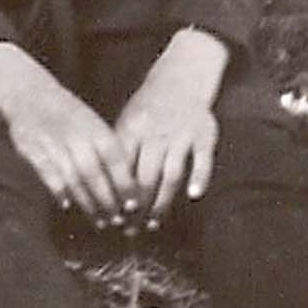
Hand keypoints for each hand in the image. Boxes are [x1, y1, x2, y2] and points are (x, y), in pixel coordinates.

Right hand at [0, 42, 137, 228]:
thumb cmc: (69, 116)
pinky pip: (46, 173)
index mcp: (95, 128)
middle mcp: (75, 135)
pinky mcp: (31, 148)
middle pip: (94, 174)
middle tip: (118, 222)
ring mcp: (52, 142)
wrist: (29, 93)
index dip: (125, 184)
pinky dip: (58, 190)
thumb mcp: (94, 125)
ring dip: (87, 203)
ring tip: (98, 221)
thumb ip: (110, 152)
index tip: (134, 206)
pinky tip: (67, 205)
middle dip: (107, 201)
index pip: (115, 160)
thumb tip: (131, 187)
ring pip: (72, 178)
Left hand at [112, 30, 228, 228]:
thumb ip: (119, 149)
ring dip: (162, 201)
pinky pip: (202, 159)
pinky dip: (199, 177)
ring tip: (154, 222)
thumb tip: (103, 182)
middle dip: (137, 206)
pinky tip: (193, 196)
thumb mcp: (127, 121)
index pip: (121, 168)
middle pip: (145, 177)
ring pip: (171, 173)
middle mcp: (155, 134)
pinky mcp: (203, 136)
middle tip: (132, 228)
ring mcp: (180, 135)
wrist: (180, 78)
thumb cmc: (148, 107)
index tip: (112, 215)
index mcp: (132, 130)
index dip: (116, 194)